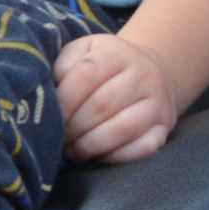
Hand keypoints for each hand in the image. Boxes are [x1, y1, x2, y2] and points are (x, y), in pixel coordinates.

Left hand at [56, 34, 176, 165]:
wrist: (148, 72)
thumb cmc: (102, 67)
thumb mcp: (82, 53)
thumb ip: (62, 66)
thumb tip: (43, 93)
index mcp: (115, 52)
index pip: (86, 75)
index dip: (63, 100)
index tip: (49, 116)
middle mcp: (142, 74)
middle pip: (102, 105)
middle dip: (73, 127)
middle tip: (57, 138)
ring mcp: (157, 102)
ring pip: (123, 129)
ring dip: (91, 145)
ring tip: (72, 150)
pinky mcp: (165, 128)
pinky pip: (143, 148)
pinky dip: (116, 157)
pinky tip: (97, 156)